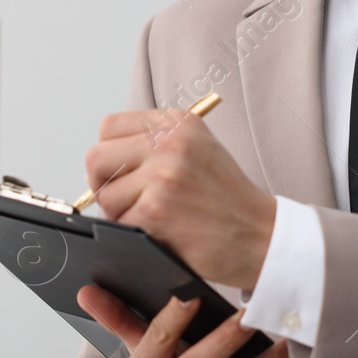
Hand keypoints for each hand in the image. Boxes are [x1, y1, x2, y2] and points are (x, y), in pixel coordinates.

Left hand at [83, 107, 276, 288]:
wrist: (260, 234)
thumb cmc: (228, 199)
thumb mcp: (198, 149)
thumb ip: (154, 144)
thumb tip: (103, 162)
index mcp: (176, 123)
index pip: (109, 127)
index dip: (109, 155)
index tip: (121, 173)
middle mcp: (168, 141)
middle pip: (96, 158)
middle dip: (103, 184)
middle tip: (126, 201)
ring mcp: (162, 175)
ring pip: (105, 195)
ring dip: (121, 214)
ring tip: (155, 218)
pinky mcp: (156, 209)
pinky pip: (118, 223)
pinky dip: (133, 234)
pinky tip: (162, 232)